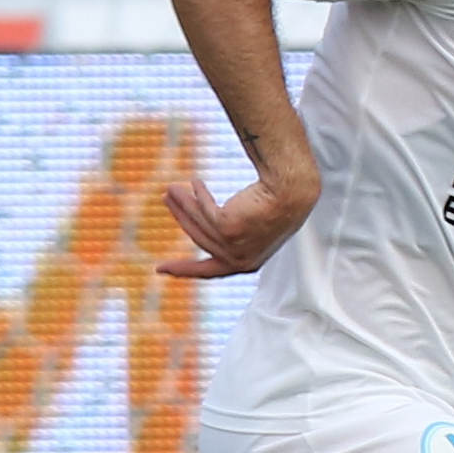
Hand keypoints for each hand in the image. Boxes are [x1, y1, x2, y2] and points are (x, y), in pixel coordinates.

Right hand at [157, 166, 318, 278]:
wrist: (293, 191)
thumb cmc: (279, 206)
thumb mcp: (253, 228)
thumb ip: (228, 236)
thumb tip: (196, 225)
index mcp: (246, 265)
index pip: (208, 271)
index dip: (183, 269)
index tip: (160, 269)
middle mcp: (238, 261)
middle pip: (198, 239)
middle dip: (180, 216)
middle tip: (167, 198)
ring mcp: (233, 247)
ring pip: (198, 224)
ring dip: (183, 203)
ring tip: (171, 188)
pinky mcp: (228, 229)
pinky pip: (205, 210)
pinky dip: (198, 195)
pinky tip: (195, 181)